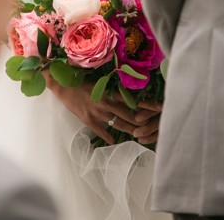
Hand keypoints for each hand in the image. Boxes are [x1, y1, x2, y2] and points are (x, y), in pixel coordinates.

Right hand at [47, 78, 161, 144]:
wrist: (64, 86)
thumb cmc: (84, 81)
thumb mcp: (102, 82)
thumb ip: (115, 89)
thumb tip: (130, 92)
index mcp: (112, 92)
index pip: (134, 100)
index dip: (147, 105)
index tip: (159, 108)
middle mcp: (107, 103)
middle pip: (129, 115)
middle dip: (142, 121)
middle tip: (152, 127)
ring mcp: (98, 113)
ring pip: (118, 124)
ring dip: (129, 130)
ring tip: (139, 135)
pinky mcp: (88, 120)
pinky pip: (102, 131)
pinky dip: (109, 137)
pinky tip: (115, 141)